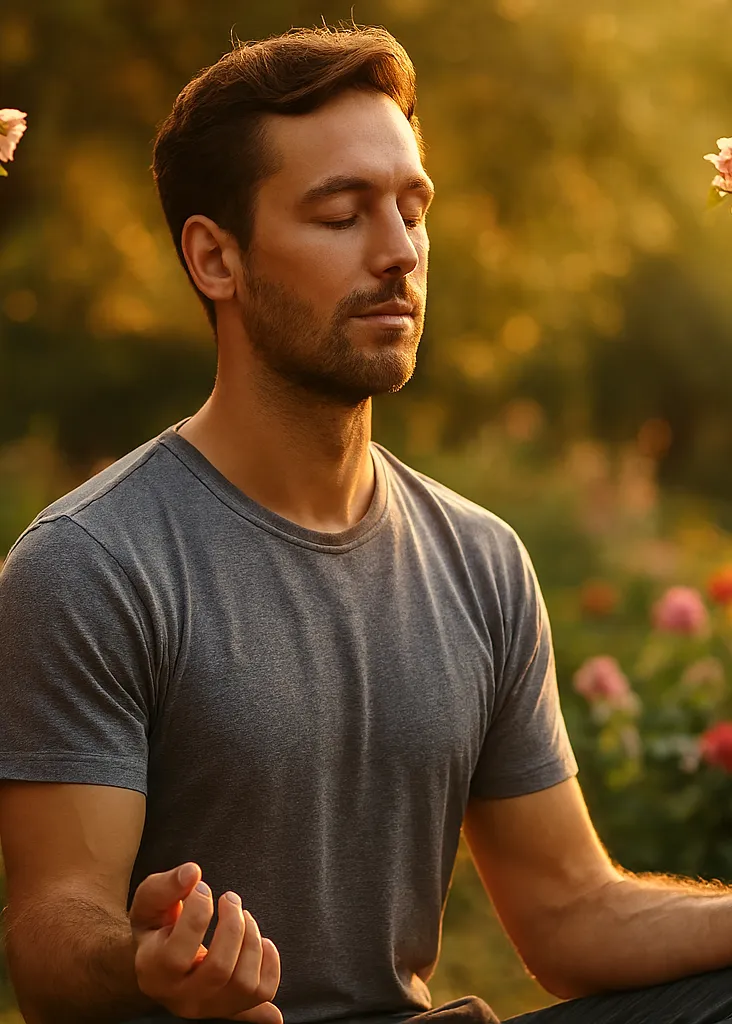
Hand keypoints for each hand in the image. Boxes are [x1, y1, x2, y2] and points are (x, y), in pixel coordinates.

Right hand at [129, 862, 281, 1022]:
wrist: (163, 960)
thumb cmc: (157, 925)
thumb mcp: (150, 902)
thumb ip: (165, 886)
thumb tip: (193, 873)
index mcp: (153, 972)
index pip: (177, 954)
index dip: (197, 914)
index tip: (204, 888)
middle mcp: (180, 999)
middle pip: (219, 969)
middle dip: (232, 925)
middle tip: (230, 898)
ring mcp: (210, 1007)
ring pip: (244, 982)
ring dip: (252, 939)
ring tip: (244, 916)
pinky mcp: (234, 1006)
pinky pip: (263, 991)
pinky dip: (270, 961)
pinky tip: (259, 940)